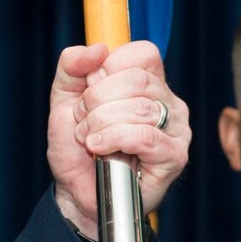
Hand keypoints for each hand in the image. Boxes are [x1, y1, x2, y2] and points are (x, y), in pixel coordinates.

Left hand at [48, 41, 190, 237]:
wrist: (76, 192)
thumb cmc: (76, 148)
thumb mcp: (64, 98)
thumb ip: (72, 66)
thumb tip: (97, 49)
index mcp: (150, 83)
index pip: (142, 54)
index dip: (107, 68)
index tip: (87, 92)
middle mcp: (169, 103)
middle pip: (138, 80)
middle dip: (97, 99)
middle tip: (82, 121)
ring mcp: (176, 130)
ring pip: (141, 108)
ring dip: (101, 123)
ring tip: (88, 139)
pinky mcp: (174, 157)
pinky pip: (145, 137)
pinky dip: (114, 139)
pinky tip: (99, 149)